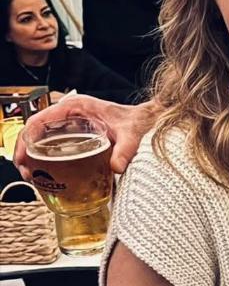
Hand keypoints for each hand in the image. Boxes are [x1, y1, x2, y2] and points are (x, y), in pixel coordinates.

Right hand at [15, 93, 156, 176]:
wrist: (148, 121)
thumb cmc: (138, 121)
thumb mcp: (132, 134)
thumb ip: (126, 149)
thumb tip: (117, 167)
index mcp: (76, 107)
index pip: (39, 120)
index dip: (26, 140)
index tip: (23, 159)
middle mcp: (69, 113)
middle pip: (36, 131)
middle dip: (26, 152)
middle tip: (28, 174)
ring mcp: (71, 123)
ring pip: (42, 138)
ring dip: (34, 157)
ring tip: (34, 178)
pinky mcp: (75, 134)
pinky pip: (53, 144)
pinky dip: (46, 158)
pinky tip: (48, 174)